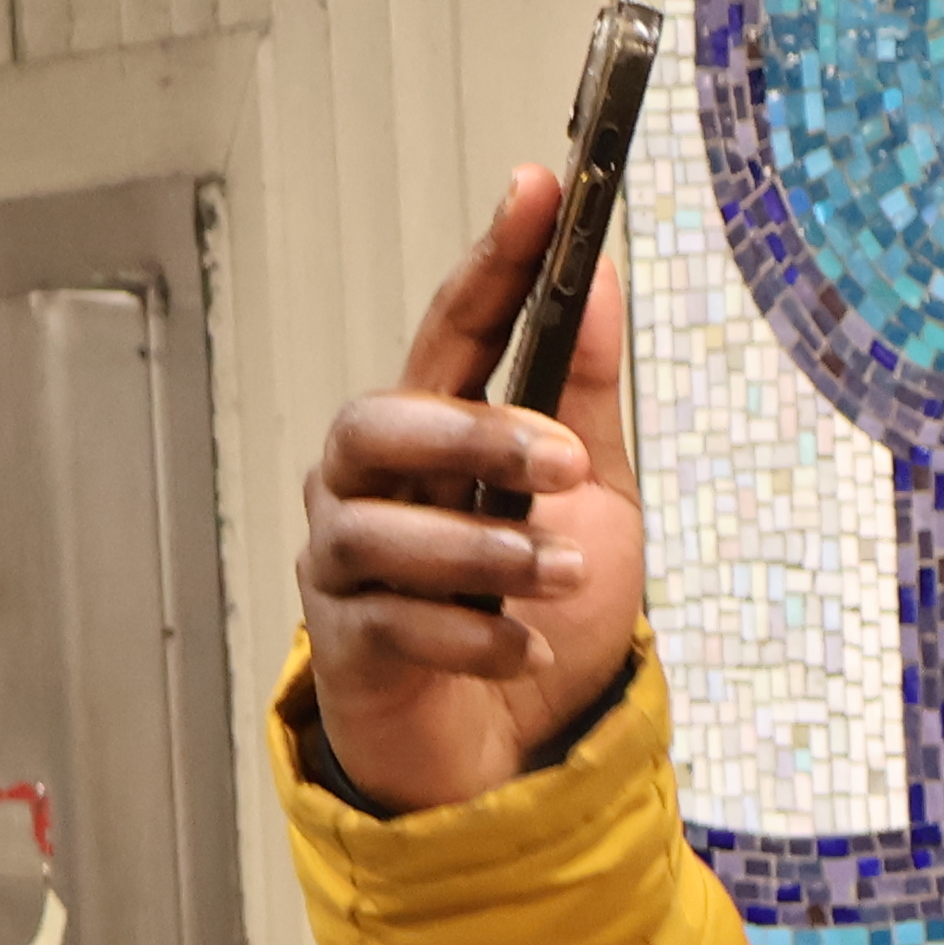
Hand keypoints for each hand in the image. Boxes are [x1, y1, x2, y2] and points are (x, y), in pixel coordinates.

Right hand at [293, 166, 646, 810]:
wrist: (515, 753)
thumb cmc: (539, 611)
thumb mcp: (591, 494)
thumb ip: (585, 392)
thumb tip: (598, 276)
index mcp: (434, 432)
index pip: (452, 326)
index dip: (492, 259)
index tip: (538, 191)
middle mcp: (370, 484)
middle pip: (379, 420)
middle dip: (472, 434)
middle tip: (563, 464)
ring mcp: (345, 563)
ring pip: (380, 527)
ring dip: (485, 551)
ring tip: (560, 577)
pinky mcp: (345, 646)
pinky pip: (391, 624)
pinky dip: (470, 635)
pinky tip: (522, 647)